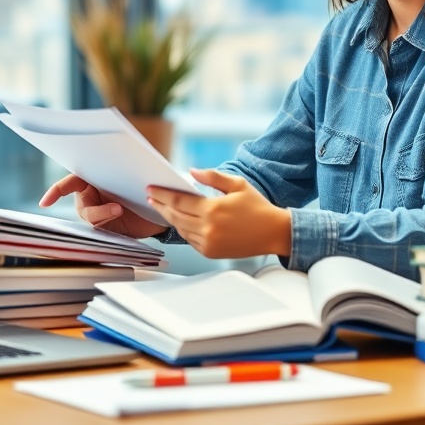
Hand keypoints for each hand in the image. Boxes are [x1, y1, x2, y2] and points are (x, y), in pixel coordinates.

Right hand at [39, 174, 165, 238]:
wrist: (159, 207)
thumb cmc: (145, 185)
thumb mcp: (135, 174)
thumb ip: (125, 170)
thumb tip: (127, 160)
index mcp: (92, 179)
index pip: (70, 183)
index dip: (56, 192)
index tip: (45, 204)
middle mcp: (91, 196)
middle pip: (82, 205)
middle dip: (98, 210)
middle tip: (117, 210)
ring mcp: (98, 212)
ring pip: (93, 218)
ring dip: (106, 215)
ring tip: (122, 211)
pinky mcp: (106, 227)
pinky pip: (101, 228)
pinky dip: (110, 225)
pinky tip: (122, 219)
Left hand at [146, 169, 291, 258]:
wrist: (273, 232)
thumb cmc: (257, 207)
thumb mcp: (237, 184)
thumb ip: (212, 177)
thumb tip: (191, 171)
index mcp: (212, 210)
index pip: (178, 201)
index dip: (162, 195)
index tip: (151, 189)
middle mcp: (208, 228)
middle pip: (174, 216)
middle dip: (160, 206)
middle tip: (151, 198)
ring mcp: (208, 243)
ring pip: (181, 229)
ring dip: (170, 218)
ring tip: (163, 208)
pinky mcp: (210, 253)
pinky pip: (190, 240)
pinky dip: (184, 230)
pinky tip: (181, 221)